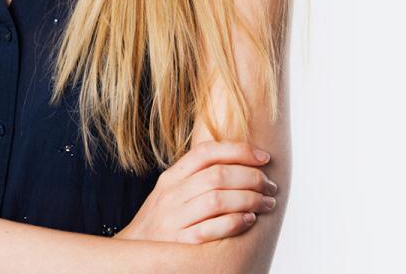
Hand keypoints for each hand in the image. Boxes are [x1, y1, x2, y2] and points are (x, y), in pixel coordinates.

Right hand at [116, 140, 278, 243]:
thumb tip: (238, 160)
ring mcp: (174, 219)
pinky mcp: (180, 243)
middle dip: (252, 178)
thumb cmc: (161, 220)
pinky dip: (234, 222)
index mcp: (171, 177)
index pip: (206, 152)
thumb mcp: (170, 192)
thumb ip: (195, 176)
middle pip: (217, 175)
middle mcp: (171, 195)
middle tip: (271, 186)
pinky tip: (249, 220)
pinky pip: (211, 229)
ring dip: (249, 199)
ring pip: (217, 200)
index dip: (239, 150)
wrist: (134, 253)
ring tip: (267, 203)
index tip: (265, 157)